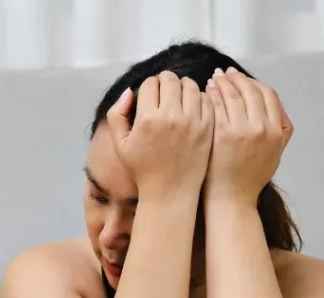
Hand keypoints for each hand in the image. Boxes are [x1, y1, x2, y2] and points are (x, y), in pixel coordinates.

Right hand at [105, 71, 213, 203]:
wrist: (169, 192)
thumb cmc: (143, 170)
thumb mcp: (120, 145)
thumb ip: (116, 115)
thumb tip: (128, 91)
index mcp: (147, 119)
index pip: (150, 83)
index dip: (148, 87)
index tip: (150, 96)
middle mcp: (170, 117)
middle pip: (170, 79)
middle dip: (165, 82)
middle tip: (164, 93)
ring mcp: (192, 121)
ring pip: (190, 85)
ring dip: (183, 87)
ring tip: (178, 99)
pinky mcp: (207, 126)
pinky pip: (205, 98)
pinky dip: (198, 98)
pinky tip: (191, 108)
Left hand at [204, 67, 292, 204]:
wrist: (231, 201)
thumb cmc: (248, 181)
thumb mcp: (274, 155)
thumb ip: (279, 132)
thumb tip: (277, 113)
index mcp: (278, 130)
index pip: (268, 94)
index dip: (254, 83)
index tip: (241, 78)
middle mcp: (264, 127)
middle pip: (251, 90)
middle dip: (236, 78)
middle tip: (224, 72)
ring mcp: (244, 131)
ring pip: (234, 95)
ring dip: (223, 83)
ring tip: (213, 79)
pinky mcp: (225, 135)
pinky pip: (219, 106)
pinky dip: (213, 96)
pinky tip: (205, 92)